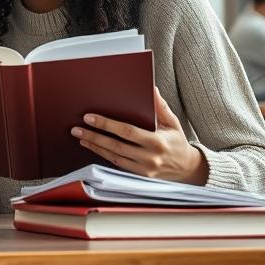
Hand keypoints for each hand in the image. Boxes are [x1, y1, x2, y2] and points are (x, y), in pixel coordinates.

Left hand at [71, 87, 208, 184]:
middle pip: (116, 146)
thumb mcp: (172, 122)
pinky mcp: (139, 176)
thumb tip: (151, 88)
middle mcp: (150, 157)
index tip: (90, 118)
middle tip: (77, 128)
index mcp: (157, 141)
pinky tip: (93, 146)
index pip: (127, 132)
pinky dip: (103, 155)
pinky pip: (117, 165)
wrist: (187, 167)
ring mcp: (144, 169)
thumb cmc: (177, 141)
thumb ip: (160, 106)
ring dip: (95, 146)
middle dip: (95, 136)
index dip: (107, 125)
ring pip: (113, 157)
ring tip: (80, 136)